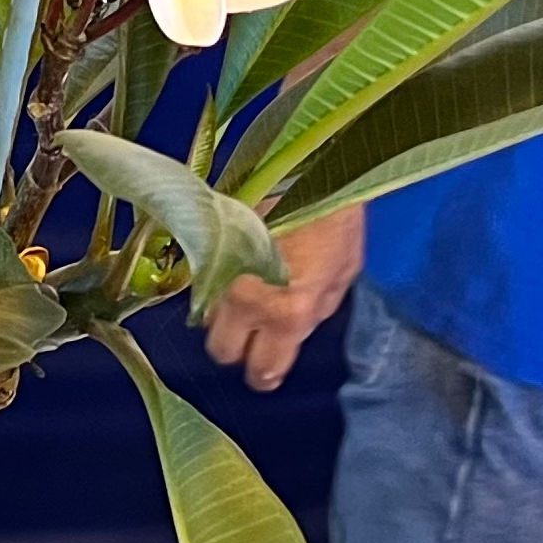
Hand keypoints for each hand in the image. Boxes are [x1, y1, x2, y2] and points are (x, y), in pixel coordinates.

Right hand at [204, 204, 364, 391]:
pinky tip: (233, 271)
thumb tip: (294, 333)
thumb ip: (313, 313)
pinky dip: (214, 286)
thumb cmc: (335, 222)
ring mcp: (220, 275)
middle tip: (252, 333)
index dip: (265, 373)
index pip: (261, 370)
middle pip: (222, 350)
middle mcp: (247, 302)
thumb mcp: (341, 278)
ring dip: (223, 315)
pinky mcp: (205, 250)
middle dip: (237, 347)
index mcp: (289, 314)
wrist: (308, 169)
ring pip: (206, 318)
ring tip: (244, 296)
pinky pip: (201, 284)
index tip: (266, 369)